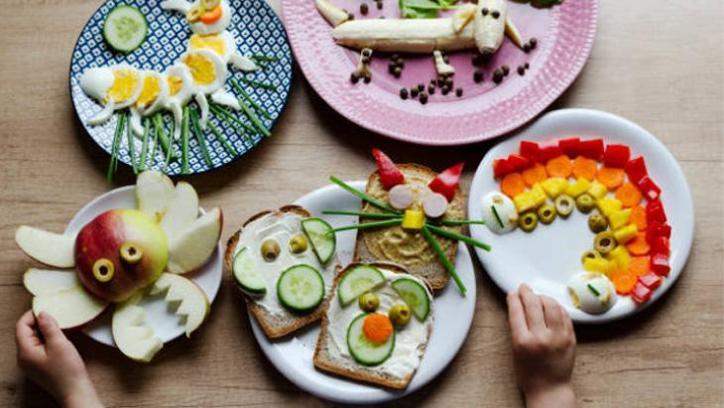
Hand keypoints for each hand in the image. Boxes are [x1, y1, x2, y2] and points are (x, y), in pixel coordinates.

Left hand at [15, 310, 102, 407]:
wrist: (75, 391)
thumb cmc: (67, 370)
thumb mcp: (60, 344)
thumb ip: (49, 327)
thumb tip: (42, 313)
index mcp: (25, 352)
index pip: (21, 326)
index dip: (32, 315)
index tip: (47, 307)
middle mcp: (23, 358)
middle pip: (26, 333)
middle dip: (39, 322)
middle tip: (57, 316)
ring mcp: (30, 363)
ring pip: (33, 340)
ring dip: (45, 331)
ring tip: (60, 326)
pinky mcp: (39, 366)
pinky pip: (38, 347)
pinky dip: (47, 339)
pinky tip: (60, 338)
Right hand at [507, 284, 575, 407]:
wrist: (549, 389)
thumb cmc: (530, 373)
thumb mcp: (515, 350)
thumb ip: (518, 328)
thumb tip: (518, 306)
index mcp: (523, 341)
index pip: (517, 311)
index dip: (514, 298)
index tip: (512, 293)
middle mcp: (541, 338)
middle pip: (533, 305)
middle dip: (526, 293)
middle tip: (524, 288)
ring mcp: (558, 337)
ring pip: (552, 306)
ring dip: (543, 297)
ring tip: (538, 297)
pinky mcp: (570, 338)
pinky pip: (564, 315)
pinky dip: (556, 308)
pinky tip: (551, 307)